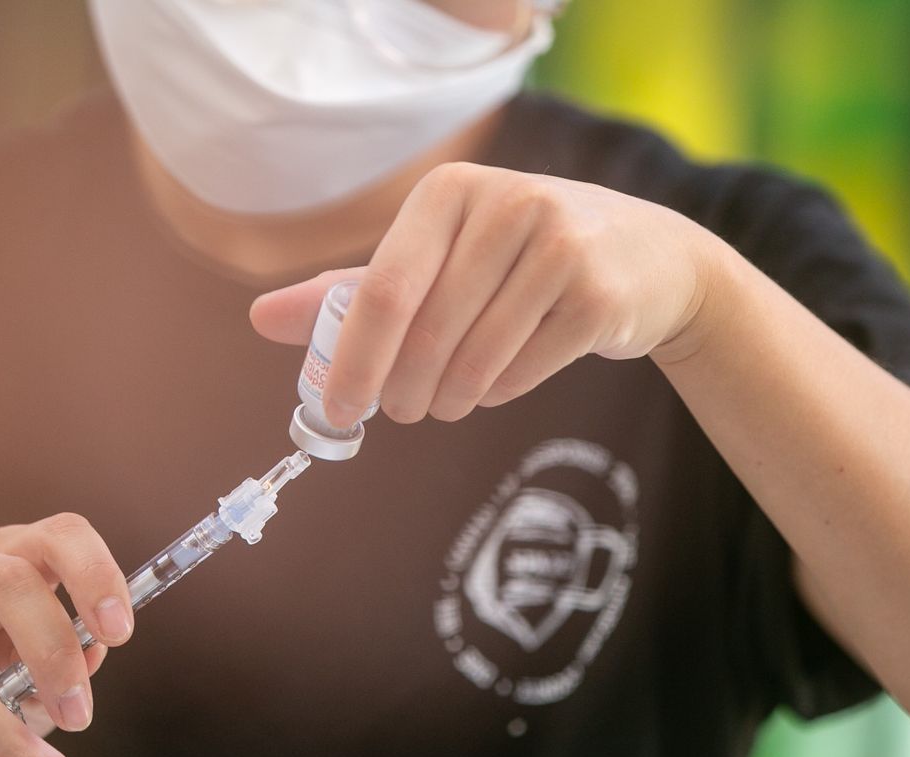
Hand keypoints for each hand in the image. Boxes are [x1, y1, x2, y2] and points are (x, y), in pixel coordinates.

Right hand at [0, 513, 134, 756]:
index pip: (57, 536)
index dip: (95, 575)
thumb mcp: (32, 659)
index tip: (120, 633)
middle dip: (54, 656)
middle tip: (80, 717)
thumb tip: (93, 657)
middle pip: (8, 585)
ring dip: (9, 740)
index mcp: (1, 553)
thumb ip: (67, 658)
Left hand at [250, 161, 716, 427]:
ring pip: (472, 360)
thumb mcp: (439, 258)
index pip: (382, 290)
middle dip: (400, 391)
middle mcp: (508, 205)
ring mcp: (561, 247)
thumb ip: (352, 291)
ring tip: (443, 401)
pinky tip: (498, 381)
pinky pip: (520, 372)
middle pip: (425, 333)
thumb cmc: (519, 261)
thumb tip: (261, 319)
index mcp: (452, 192)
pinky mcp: (599, 296)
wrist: (648, 259)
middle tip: (397, 412)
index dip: (352, 360)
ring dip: (447, 399)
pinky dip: (497, 392)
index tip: (337, 410)